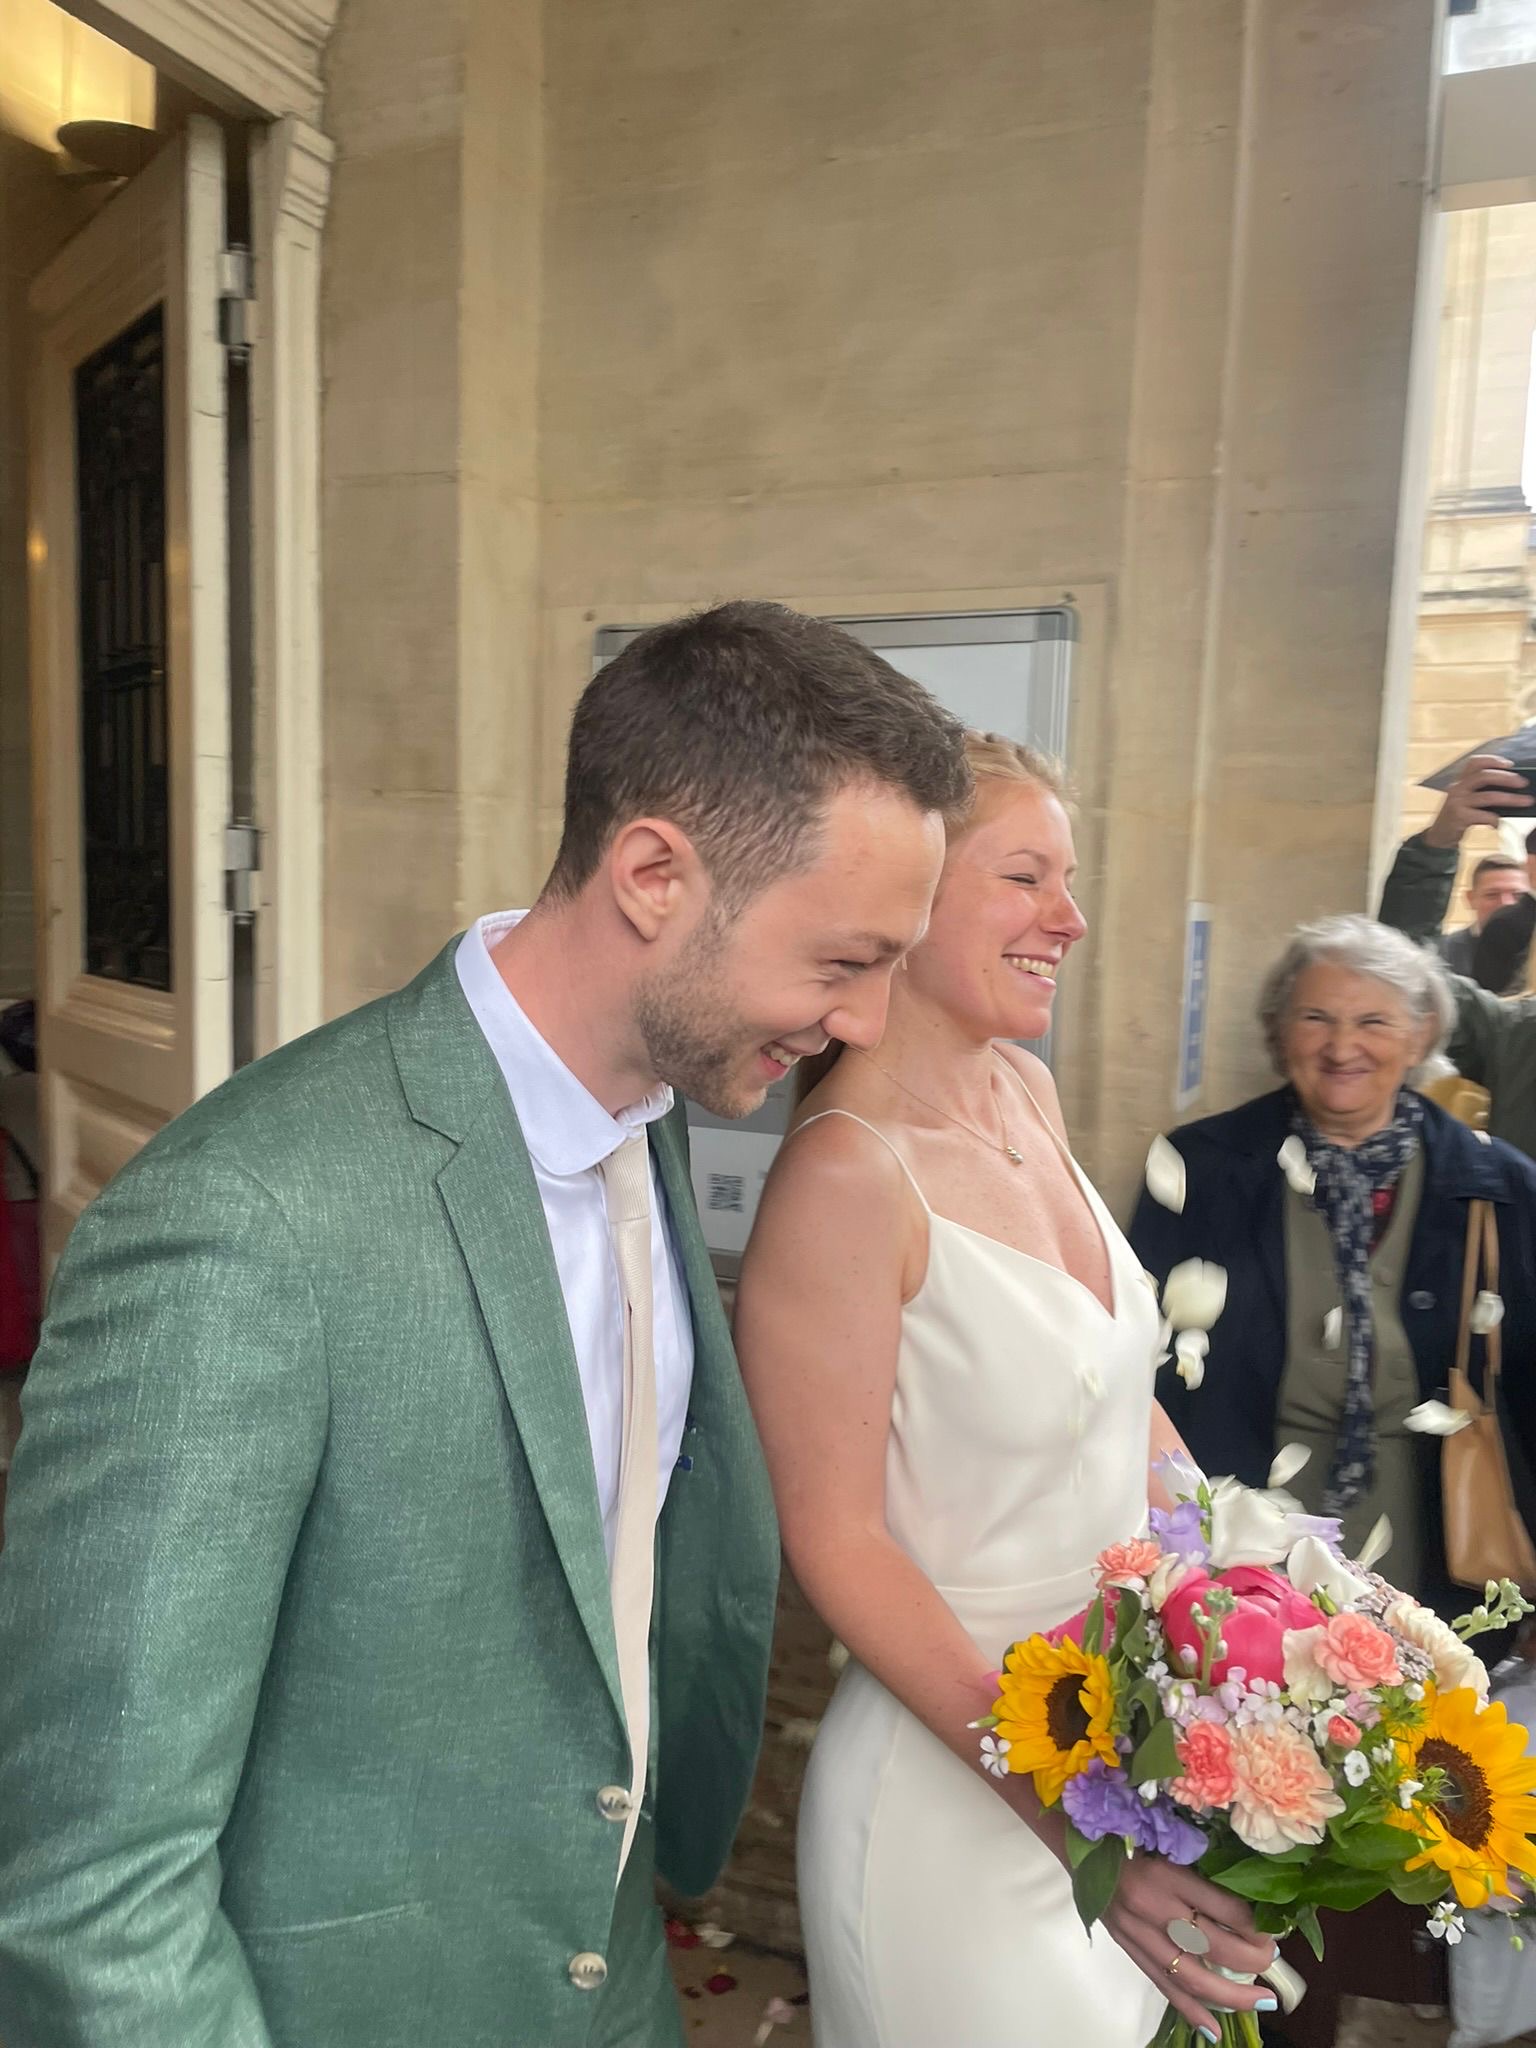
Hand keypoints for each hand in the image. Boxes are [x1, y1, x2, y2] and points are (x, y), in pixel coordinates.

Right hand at [1105, 1853, 1278, 2038]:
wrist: (1083, 1845)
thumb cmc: (1133, 1838)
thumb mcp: (1171, 1846)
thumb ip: (1203, 1874)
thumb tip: (1247, 1906)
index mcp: (1168, 1874)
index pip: (1224, 1909)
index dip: (1254, 1926)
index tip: (1272, 1931)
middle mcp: (1154, 1907)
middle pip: (1213, 1946)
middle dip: (1251, 1961)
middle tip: (1272, 1963)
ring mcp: (1139, 1933)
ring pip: (1190, 1976)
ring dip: (1230, 1996)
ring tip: (1261, 2002)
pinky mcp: (1129, 1949)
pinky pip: (1163, 1986)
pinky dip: (1190, 2011)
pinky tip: (1213, 2030)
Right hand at [1423, 754, 1531, 847]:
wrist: (1440, 835)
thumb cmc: (1459, 815)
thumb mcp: (1466, 799)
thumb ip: (1482, 791)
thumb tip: (1512, 788)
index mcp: (1460, 781)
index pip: (1474, 763)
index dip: (1493, 760)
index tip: (1510, 764)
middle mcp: (1457, 788)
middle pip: (1484, 776)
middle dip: (1506, 778)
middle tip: (1523, 783)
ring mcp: (1457, 803)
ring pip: (1489, 796)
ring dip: (1511, 799)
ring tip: (1526, 801)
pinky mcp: (1459, 817)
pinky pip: (1484, 816)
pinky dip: (1495, 820)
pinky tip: (1497, 824)